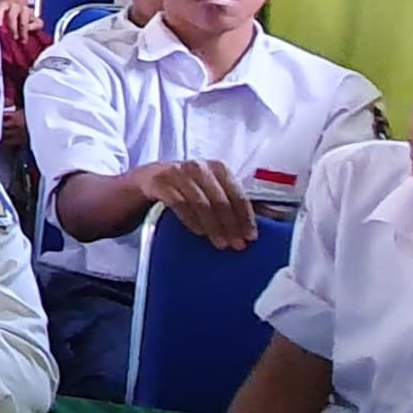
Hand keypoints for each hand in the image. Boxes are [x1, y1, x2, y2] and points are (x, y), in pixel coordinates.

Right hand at [0, 0, 39, 42]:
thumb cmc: (23, 12)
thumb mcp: (34, 17)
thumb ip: (36, 24)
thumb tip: (30, 29)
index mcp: (25, 10)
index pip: (24, 22)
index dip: (24, 32)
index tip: (23, 41)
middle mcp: (15, 6)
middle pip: (13, 16)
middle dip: (13, 27)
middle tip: (13, 37)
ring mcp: (4, 5)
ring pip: (1, 9)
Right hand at [141, 160, 257, 248]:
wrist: (141, 183)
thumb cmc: (182, 190)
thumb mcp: (208, 191)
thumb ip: (232, 202)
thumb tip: (271, 217)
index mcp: (217, 168)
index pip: (237, 194)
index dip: (246, 217)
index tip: (251, 237)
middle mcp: (198, 166)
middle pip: (221, 199)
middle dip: (231, 225)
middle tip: (237, 245)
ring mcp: (176, 172)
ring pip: (201, 202)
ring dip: (213, 226)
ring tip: (220, 244)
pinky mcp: (158, 182)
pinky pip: (179, 203)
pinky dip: (191, 220)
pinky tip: (198, 233)